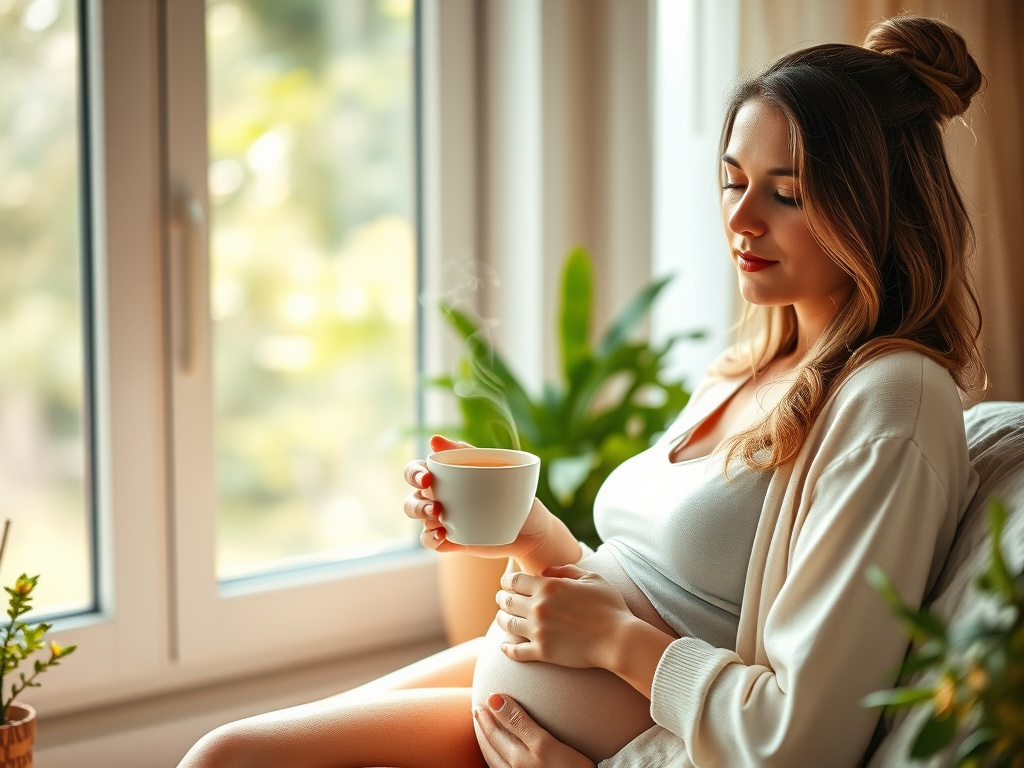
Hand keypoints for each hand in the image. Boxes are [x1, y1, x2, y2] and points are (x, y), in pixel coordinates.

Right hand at [402, 435, 554, 563]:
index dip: (414, 474)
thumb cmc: (512, 490)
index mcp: (444, 476)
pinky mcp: (450, 540)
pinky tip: (442, 536)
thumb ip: (464, 452)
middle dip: (417, 503)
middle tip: (435, 507)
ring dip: (422, 518)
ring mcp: (443, 520)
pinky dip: (430, 539)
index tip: (427, 479)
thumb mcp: (495, 467)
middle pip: (412, 499)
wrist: (533, 528)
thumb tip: (434, 439)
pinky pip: (429, 540)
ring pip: (418, 519)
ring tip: (439, 518)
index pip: (416, 471)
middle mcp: (438, 497)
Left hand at [474, 693, 594, 767]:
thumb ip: (519, 722)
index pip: (499, 729)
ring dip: (485, 741)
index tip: (487, 696)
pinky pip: (500, 767)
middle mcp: (516, 767)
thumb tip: (494, 698)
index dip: (491, 711)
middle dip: (483, 725)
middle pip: (494, 743)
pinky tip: (499, 753)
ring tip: (483, 728)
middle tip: (477, 709)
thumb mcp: (545, 744)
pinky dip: (493, 756)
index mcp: (520, 754)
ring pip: (494, 757)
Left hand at [494, 564, 633, 670]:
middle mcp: (538, 608)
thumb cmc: (609, 606)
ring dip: (501, 619)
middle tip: (502, 599)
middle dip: (501, 598)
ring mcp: (538, 631)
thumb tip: (545, 572)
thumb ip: (565, 571)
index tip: (507, 584)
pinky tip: (504, 646)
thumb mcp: (591, 578)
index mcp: (548, 586)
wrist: (618, 639)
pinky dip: (506, 649)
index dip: (507, 581)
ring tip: (503, 618)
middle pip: (506, 601)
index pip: (513, 581)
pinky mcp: (542, 653)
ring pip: (506, 624)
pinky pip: (515, 652)